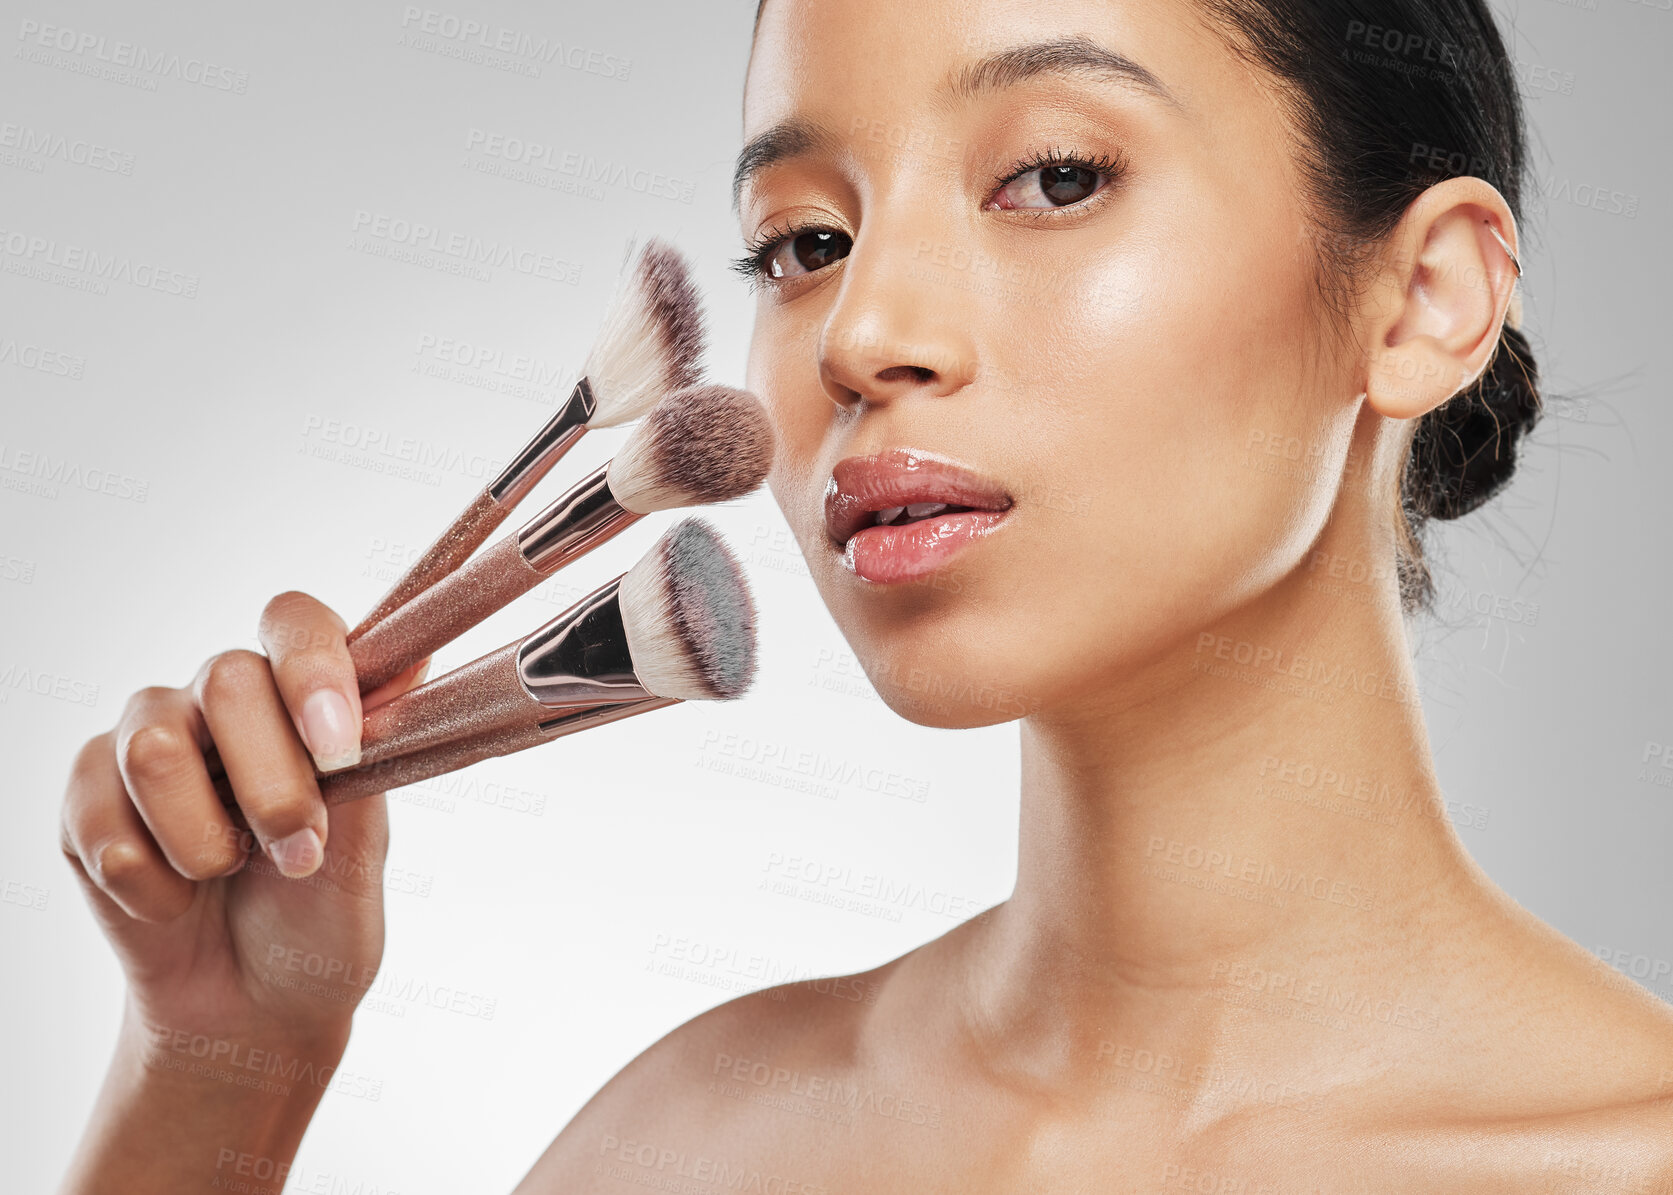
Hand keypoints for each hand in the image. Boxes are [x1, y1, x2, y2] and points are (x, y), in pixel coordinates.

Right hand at [59, 590, 429, 1054]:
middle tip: (298, 851)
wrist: (253, 1008)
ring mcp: (149, 737)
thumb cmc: (321, 918)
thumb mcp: (368, 846)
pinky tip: (175, 903)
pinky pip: (102, 823)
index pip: (296, 620)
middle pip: (227, 679)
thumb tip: (418, 656)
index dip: (313, 668)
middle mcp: (224, 696)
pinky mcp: (87, 795)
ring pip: (153, 749)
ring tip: (233, 874)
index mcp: (302, 693)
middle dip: (271, 784)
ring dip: (205, 842)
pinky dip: (151, 887)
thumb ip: (376, 754)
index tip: (339, 746)